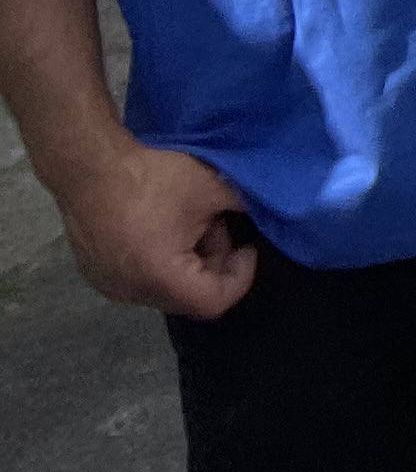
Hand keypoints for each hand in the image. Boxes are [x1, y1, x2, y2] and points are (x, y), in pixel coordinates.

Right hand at [53, 138, 255, 318]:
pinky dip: (162, 261)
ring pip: (166, 288)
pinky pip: (142, 279)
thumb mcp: (212, 188)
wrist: (90, 169)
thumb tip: (269, 212)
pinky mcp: (98, 275)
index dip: (240, 277)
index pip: (214, 303)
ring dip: (189, 262)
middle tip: (219, 226)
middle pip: (190, 297)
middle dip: (215, 265)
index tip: (246, 247)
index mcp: (161, 280)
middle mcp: (133, 293)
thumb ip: (245, 207)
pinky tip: (164, 226)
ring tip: (191, 222)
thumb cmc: (152, 180)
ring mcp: (111, 287)